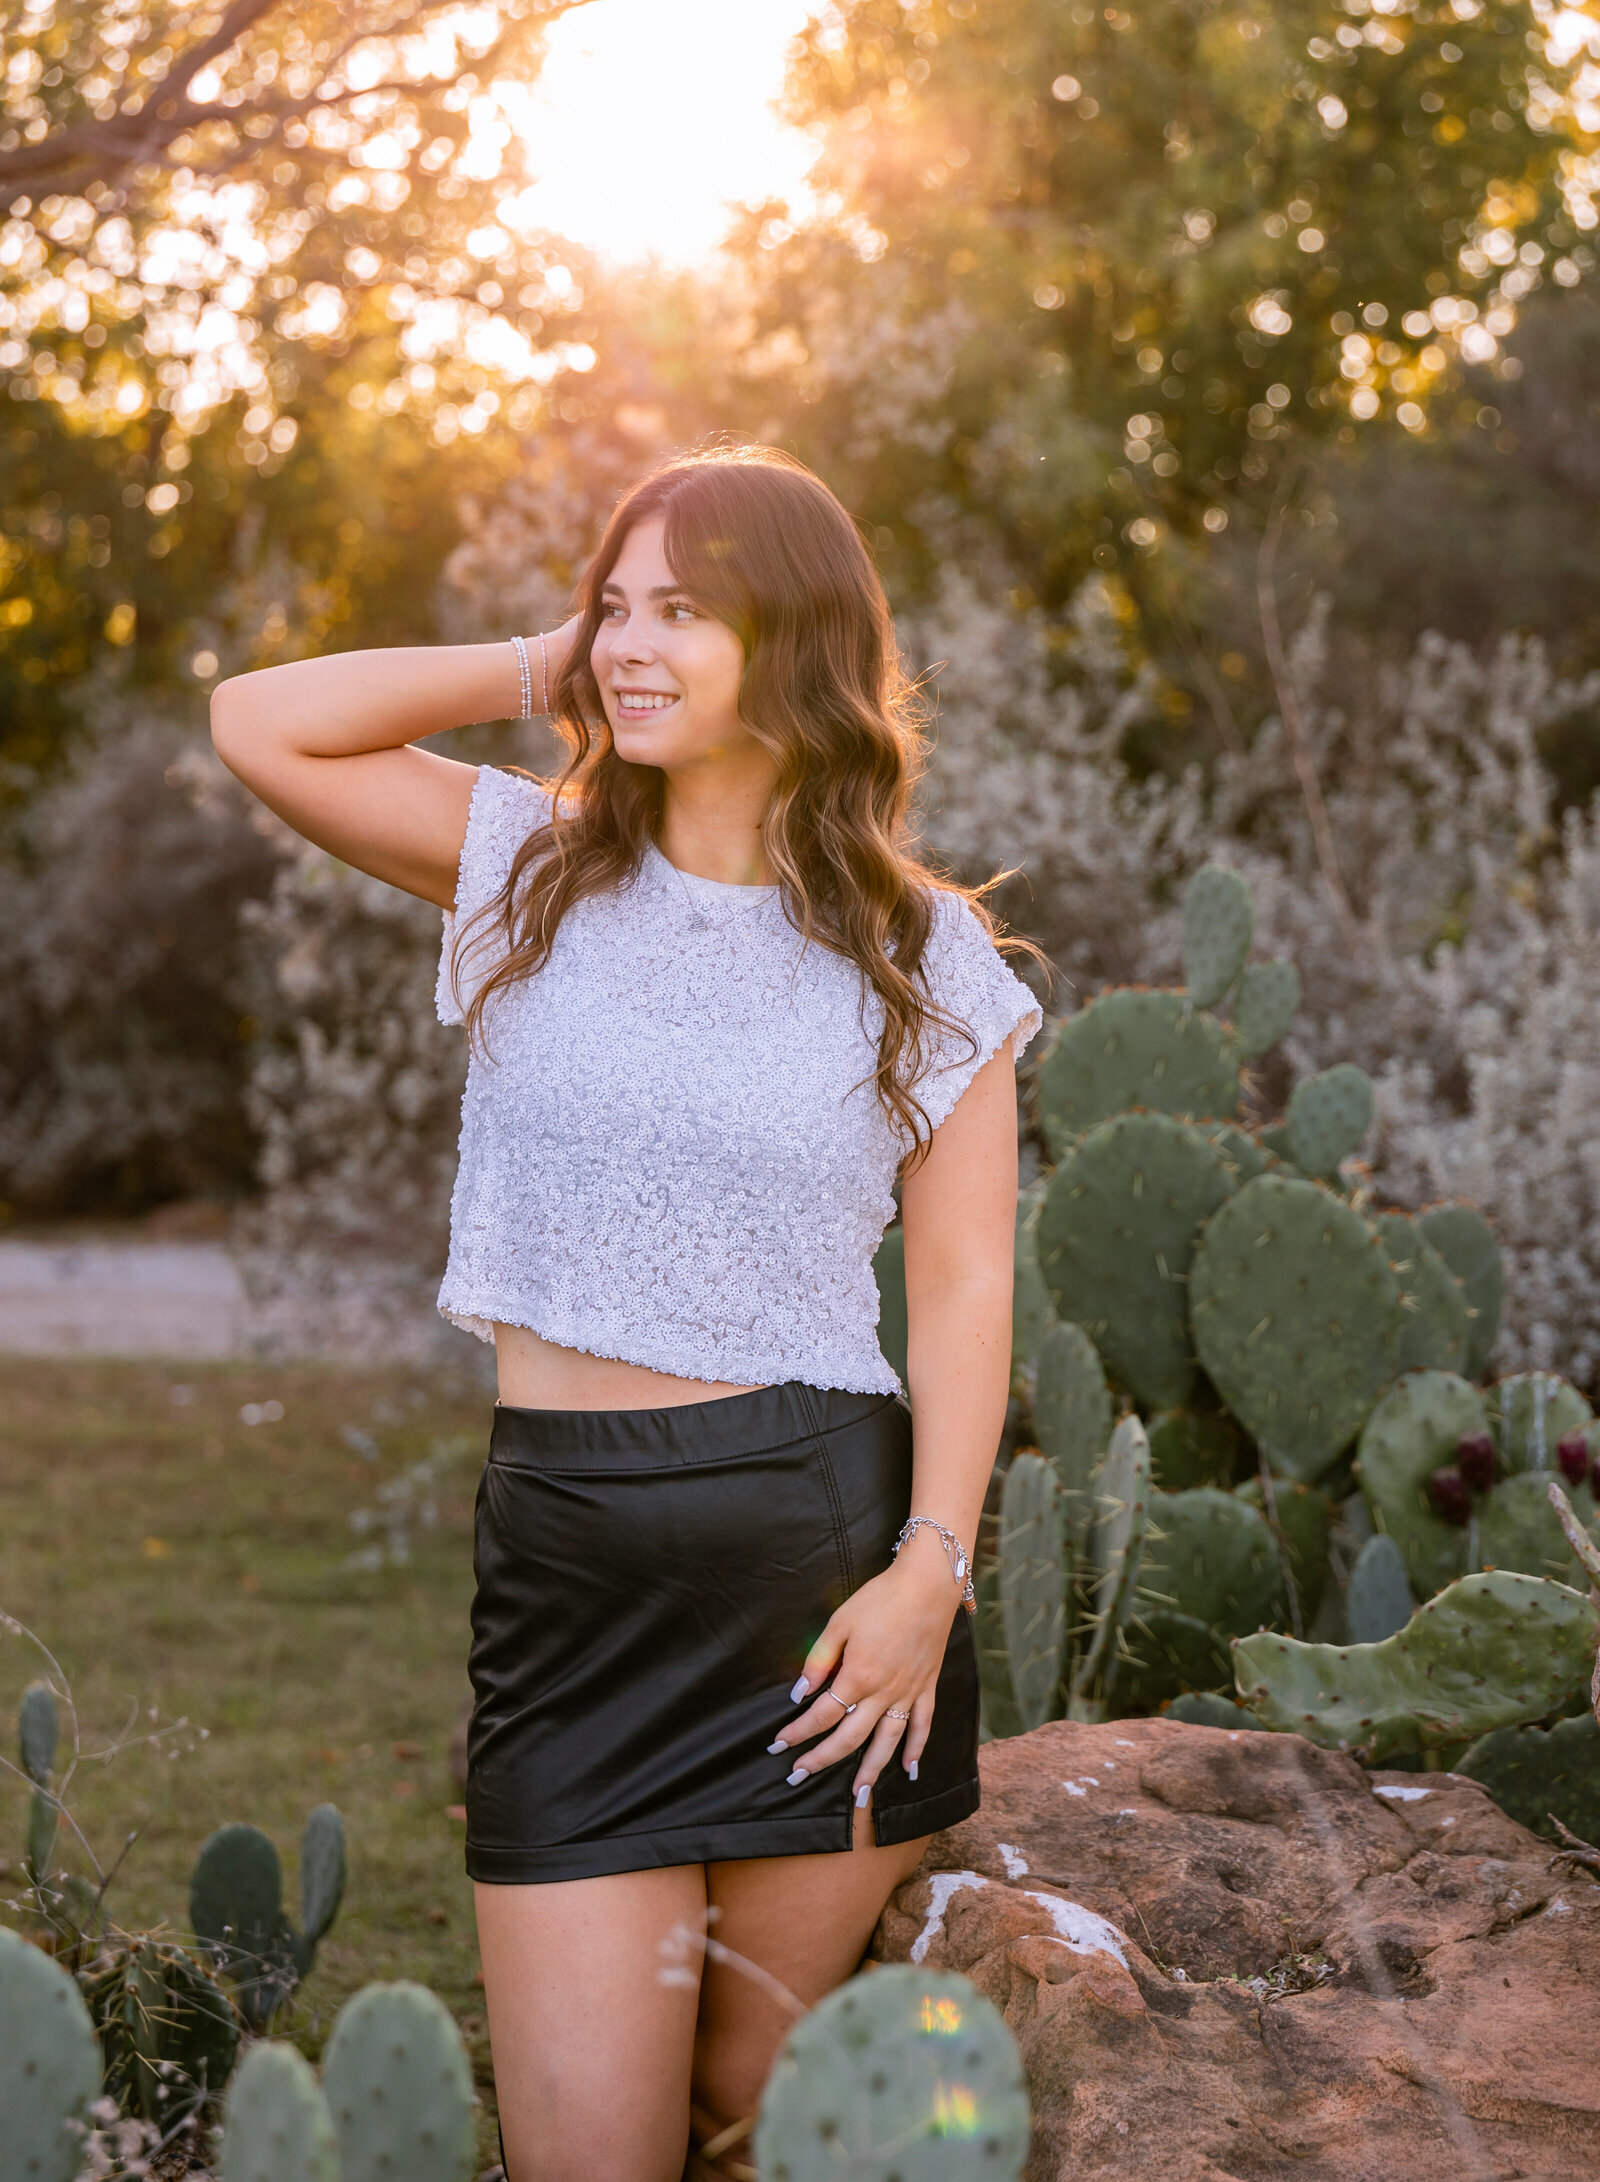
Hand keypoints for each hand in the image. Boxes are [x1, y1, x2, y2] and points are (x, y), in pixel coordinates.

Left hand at [766, 1547, 962, 1805]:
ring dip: (870, 1771)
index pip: (822, 1714)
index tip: (778, 1744)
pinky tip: (909, 1770)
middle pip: (849, 1737)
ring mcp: (908, 1693)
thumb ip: (819, 1659)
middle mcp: (884, 1693)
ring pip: (887, 1742)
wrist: (928, 1585)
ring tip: (857, 1796)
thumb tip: (800, 1692)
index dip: (798, 1731)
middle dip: (822, 1760)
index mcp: (858, 1676)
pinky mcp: (927, 1687)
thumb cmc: (880, 1599)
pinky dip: (916, 1750)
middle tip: (799, 1776)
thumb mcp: (840, 1622)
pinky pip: (922, 1726)